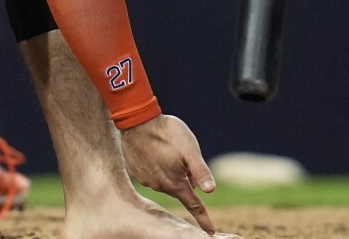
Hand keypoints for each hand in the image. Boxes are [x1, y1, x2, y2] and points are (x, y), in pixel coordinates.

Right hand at [120, 114, 217, 232]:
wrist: (137, 121)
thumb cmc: (167, 133)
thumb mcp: (190, 150)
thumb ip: (200, 171)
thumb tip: (211, 190)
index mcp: (175, 183)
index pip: (193, 205)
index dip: (203, 218)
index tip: (210, 231)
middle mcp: (160, 186)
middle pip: (180, 189)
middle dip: (186, 179)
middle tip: (184, 156)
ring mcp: (146, 180)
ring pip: (166, 181)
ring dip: (171, 171)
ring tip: (168, 149)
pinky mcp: (136, 172)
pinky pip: (152, 174)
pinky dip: (157, 167)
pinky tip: (155, 152)